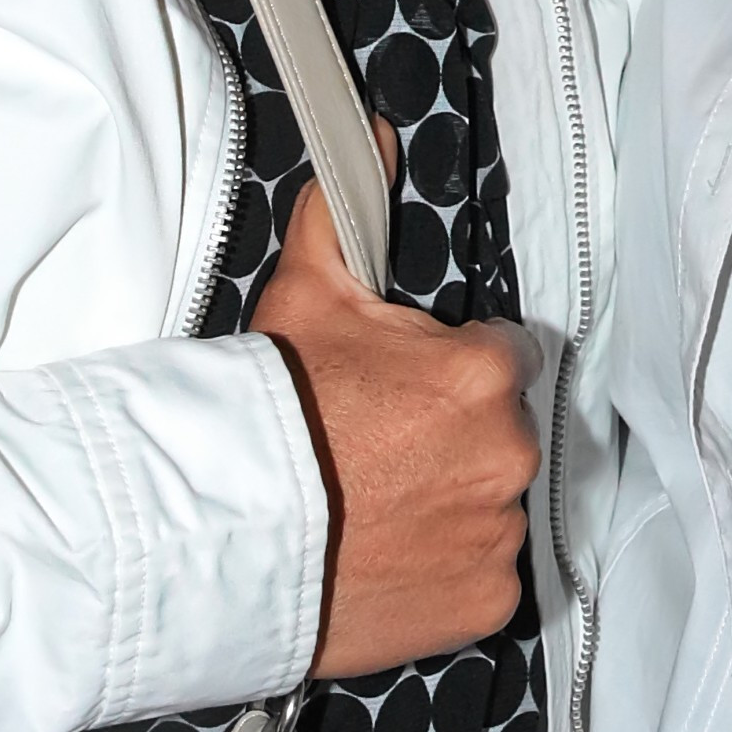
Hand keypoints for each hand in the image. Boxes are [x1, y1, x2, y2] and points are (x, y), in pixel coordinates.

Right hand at [252, 129, 541, 678]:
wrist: (224, 533)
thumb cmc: (270, 409)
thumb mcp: (306, 292)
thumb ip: (349, 208)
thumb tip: (381, 131)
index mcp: (483, 372)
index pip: (501, 357)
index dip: (452, 370)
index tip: (408, 392)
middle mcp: (507, 450)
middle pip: (499, 431)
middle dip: (455, 436)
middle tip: (385, 451)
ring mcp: (498, 532)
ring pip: (491, 504)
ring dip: (453, 502)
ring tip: (380, 506)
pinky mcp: (484, 601)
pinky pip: (483, 576)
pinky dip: (447, 569)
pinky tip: (391, 555)